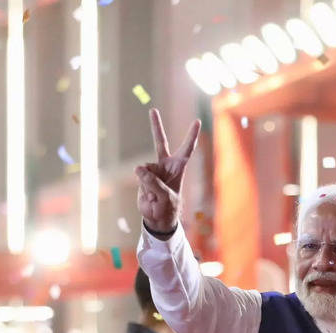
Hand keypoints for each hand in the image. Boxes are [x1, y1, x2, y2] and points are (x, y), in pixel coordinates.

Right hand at [137, 109, 200, 235]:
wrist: (157, 219)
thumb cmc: (168, 209)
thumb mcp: (164, 197)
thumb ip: (152, 183)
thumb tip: (138, 168)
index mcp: (178, 169)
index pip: (186, 149)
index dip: (191, 136)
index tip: (197, 121)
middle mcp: (165, 166)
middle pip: (160, 143)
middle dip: (156, 126)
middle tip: (153, 110)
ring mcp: (153, 170)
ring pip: (145, 168)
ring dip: (147, 182)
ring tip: (154, 195)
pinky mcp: (142, 176)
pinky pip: (139, 175)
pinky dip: (142, 185)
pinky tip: (148, 195)